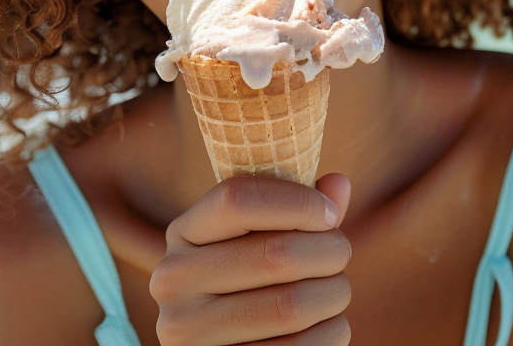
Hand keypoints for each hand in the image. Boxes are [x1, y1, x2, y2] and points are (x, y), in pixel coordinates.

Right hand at [151, 173, 352, 345]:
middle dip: (331, 250)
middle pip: (278, 254)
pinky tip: (318, 326)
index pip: (236, 199)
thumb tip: (339, 183)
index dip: (298, 201)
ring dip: (334, 293)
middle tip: (340, 255)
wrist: (226, 344)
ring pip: (295, 306)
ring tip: (331, 291)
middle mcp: (173, 282)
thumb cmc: (254, 281)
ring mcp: (189, 334)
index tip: (330, 214)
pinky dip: (330, 331)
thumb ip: (298, 210)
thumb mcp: (262, 237)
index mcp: (184, 234)